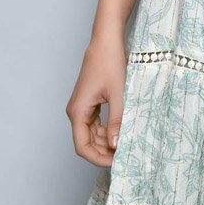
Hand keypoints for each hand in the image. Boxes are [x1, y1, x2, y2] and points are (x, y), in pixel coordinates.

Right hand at [65, 35, 126, 166]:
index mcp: (78, 111)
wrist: (106, 41)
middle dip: (104, 152)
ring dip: (107, 142)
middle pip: (86, 143)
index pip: (83, 147)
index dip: (98, 159)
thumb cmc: (110, 62)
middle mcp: (76, 111)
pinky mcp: (90, 103)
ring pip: (92, 135)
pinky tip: (122, 133)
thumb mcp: (118, 93)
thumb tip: (116, 145)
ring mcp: (82, 107)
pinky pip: (96, 124)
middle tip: (126, 156)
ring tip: (126, 146)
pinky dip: (107, 131)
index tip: (117, 163)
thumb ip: (117, 120)